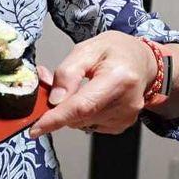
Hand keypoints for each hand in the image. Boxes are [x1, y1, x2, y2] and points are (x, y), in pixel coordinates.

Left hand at [29, 31, 156, 137]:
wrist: (142, 60)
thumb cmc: (116, 51)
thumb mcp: (87, 49)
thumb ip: (68, 72)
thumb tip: (55, 100)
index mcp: (118, 78)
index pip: (82, 106)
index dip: (56, 119)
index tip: (36, 129)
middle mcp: (126, 102)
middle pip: (79, 116)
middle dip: (59, 107)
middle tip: (56, 86)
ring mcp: (126, 116)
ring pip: (81, 122)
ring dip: (70, 110)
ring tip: (78, 87)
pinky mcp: (122, 124)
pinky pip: (90, 124)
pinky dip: (81, 114)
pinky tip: (88, 96)